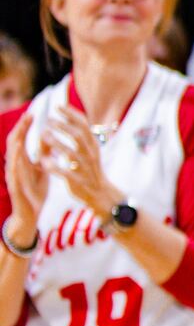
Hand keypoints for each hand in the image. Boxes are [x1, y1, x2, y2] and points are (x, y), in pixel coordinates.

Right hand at [4, 114, 46, 238]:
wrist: (31, 213)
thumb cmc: (35, 189)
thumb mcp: (42, 168)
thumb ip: (45, 153)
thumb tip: (50, 135)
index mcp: (21, 160)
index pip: (21, 139)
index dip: (26, 126)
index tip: (34, 112)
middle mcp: (14, 165)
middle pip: (14, 143)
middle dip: (20, 129)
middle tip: (28, 116)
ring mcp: (13, 176)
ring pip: (11, 156)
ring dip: (16, 142)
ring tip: (21, 129)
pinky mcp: (15, 187)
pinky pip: (14, 173)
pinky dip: (16, 163)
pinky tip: (20, 155)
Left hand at [40, 107, 122, 218]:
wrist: (101, 193)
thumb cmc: (91, 169)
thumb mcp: (90, 150)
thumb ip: (80, 135)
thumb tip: (68, 116)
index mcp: (93, 145)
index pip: (84, 125)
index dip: (71, 114)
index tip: (57, 106)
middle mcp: (91, 155)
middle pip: (78, 136)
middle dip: (62, 126)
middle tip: (48, 120)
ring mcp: (85, 168)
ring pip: (71, 153)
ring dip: (56, 143)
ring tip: (43, 136)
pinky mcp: (78, 181)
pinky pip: (65, 172)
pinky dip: (53, 166)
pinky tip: (42, 161)